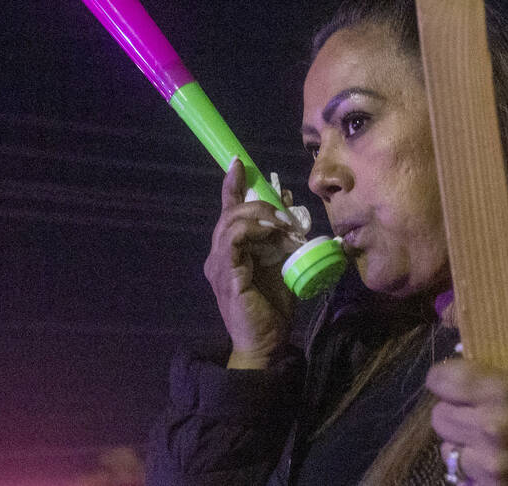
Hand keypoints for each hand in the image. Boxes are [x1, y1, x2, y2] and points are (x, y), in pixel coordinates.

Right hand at [204, 159, 299, 368]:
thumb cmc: (274, 307)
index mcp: (229, 251)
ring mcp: (218, 264)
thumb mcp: (282, 263)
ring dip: (261, 215)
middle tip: (287, 212)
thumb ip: (282, 236)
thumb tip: (289, 205)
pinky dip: (255, 229)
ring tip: (284, 225)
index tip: (239, 163)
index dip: (231, 184)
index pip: (227, 210)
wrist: (267, 344)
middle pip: (230, 211)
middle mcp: (218, 254)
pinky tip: (274, 234)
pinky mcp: (226, 273)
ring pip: (231, 220)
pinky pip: (234, 238)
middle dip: (259, 203)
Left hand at [426, 343, 507, 485]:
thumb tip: (492, 340)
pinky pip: (465, 477)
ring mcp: (492, 464)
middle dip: (452, 409)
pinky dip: (474, 469)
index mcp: (502, 388)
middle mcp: (489, 426)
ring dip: (461, 442)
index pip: (440, 379)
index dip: (443, 377)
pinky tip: (491, 461)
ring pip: (448, 450)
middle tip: (469, 408)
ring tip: (479, 438)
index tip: (451, 378)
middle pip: (439, 416)